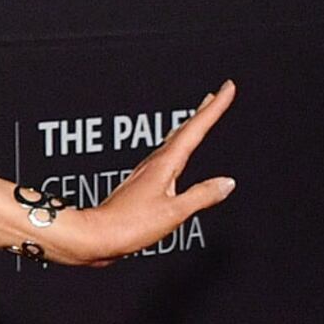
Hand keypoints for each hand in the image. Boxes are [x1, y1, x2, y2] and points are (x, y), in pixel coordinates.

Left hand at [49, 79, 237, 264]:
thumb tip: (226, 183)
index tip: (227, 88)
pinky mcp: (141, 186)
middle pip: (183, 130)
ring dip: (189, 127)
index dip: (215, 108)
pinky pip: (166, 158)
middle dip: (202, 111)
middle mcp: (154, 164)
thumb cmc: (128, 225)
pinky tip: (175, 156)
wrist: (95, 236)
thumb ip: (202, 196)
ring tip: (199, 117)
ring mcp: (146, 174)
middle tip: (216, 94)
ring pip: (173, 142)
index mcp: (165, 164)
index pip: (196, 128)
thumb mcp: (174, 212)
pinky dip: (177, 147)